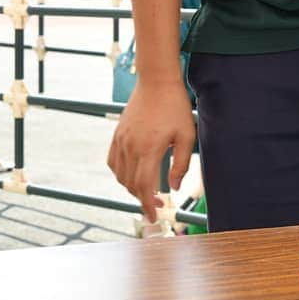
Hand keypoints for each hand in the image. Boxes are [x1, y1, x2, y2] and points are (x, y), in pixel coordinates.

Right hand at [107, 81, 195, 221]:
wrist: (156, 81)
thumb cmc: (175, 107)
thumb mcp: (186, 136)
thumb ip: (180, 164)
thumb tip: (174, 188)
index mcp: (148, 148)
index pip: (144, 186)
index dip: (148, 205)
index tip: (154, 218)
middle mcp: (130, 146)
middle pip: (130, 183)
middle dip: (142, 199)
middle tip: (158, 204)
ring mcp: (121, 139)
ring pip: (120, 174)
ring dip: (131, 187)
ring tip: (147, 190)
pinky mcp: (117, 133)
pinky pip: (112, 161)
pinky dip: (120, 173)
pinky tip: (132, 175)